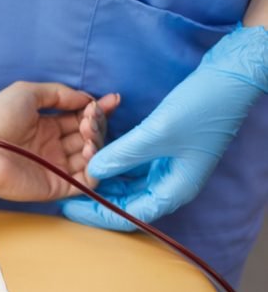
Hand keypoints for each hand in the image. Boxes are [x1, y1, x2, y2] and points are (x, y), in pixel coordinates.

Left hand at [0, 81, 119, 201]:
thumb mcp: (27, 93)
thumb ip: (58, 93)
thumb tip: (86, 99)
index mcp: (45, 125)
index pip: (79, 118)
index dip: (97, 110)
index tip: (111, 101)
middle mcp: (52, 146)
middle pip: (88, 136)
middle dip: (96, 124)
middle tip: (90, 119)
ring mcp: (55, 167)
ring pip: (91, 157)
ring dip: (97, 143)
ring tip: (87, 135)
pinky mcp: (56, 186)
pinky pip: (86, 182)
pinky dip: (95, 168)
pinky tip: (88, 152)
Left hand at [62, 25, 267, 230]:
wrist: (230, 76)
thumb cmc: (202, 107)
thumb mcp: (157, 133)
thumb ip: (122, 154)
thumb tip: (92, 172)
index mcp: (172, 190)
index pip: (126, 214)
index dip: (95, 212)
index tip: (68, 206)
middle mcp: (167, 183)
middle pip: (121, 196)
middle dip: (92, 183)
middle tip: (62, 177)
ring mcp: (163, 165)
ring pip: (121, 173)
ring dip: (99, 158)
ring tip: (77, 145)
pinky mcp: (159, 148)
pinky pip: (126, 154)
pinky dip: (109, 145)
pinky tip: (91, 132)